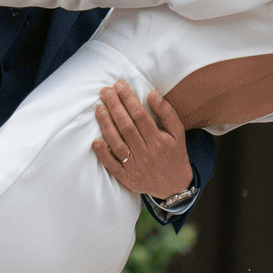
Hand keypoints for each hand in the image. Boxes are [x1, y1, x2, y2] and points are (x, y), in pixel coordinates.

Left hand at [91, 81, 193, 201]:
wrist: (175, 186)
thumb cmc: (174, 154)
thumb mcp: (177, 133)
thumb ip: (166, 113)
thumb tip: (152, 94)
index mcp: (159, 141)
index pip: (140, 116)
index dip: (128, 99)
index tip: (119, 86)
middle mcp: (146, 153)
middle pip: (126, 126)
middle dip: (114, 106)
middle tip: (105, 91)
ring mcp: (135, 167)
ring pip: (117, 143)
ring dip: (106, 125)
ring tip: (99, 109)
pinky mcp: (127, 178)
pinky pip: (112, 166)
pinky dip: (103, 154)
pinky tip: (95, 141)